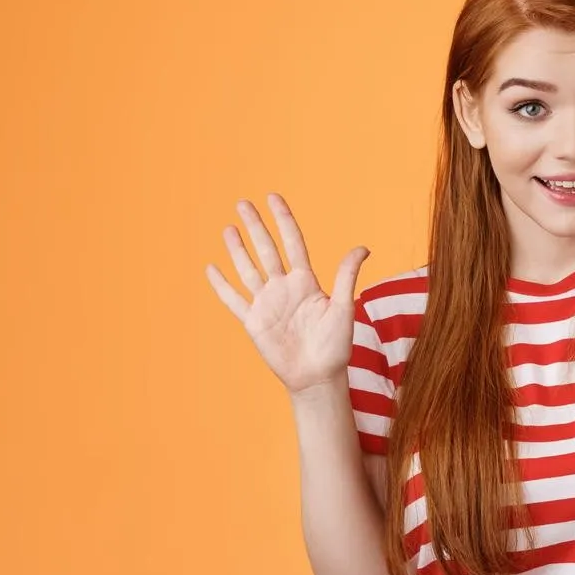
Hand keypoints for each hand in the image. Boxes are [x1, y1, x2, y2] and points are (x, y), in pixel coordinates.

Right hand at [205, 192, 371, 395]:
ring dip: (237, 249)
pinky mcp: (254, 322)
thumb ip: (346, 277)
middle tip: (242, 203)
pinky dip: (222, 285)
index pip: (292, 242)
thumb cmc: (335, 346)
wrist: (318, 377)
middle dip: (255, 226)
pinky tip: (211, 268)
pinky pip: (234, 300)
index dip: (283, 219)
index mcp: (306, 282)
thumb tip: (363, 247)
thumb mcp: (344, 308)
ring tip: (228, 228)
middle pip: (266, 250)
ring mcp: (267, 304)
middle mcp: (284, 288)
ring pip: (248, 269)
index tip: (273, 197)